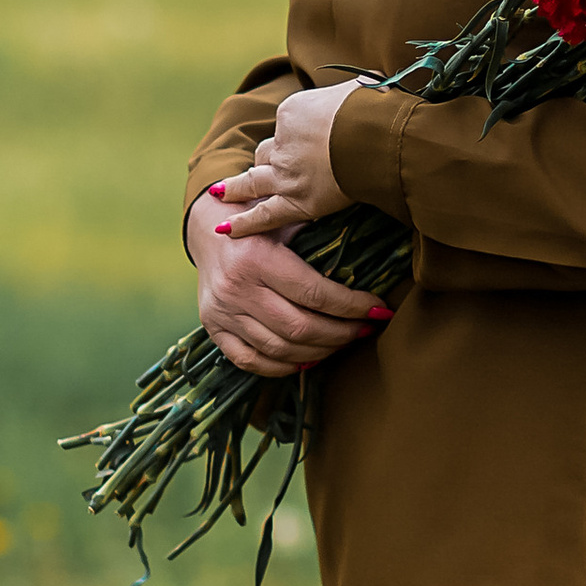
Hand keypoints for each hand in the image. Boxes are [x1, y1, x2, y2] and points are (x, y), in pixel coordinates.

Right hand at [185, 179, 387, 379]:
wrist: (206, 227)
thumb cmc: (256, 220)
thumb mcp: (285, 219)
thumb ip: (319, 237)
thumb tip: (371, 262)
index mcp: (257, 258)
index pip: (315, 294)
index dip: (353, 307)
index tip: (379, 309)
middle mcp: (236, 288)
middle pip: (300, 328)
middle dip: (342, 333)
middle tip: (364, 329)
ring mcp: (222, 313)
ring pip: (280, 349)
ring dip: (319, 352)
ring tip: (342, 342)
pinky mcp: (213, 329)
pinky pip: (250, 361)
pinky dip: (283, 366)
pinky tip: (307, 357)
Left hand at [213, 79, 360, 237]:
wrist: (374, 134)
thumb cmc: (374, 109)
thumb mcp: (360, 87)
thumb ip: (355, 90)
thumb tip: (370, 84)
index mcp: (292, 112)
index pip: (285, 127)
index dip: (294, 136)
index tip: (308, 140)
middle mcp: (282, 142)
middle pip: (265, 153)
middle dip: (264, 161)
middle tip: (260, 167)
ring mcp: (286, 172)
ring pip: (253, 182)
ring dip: (237, 188)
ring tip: (222, 193)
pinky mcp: (296, 200)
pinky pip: (264, 215)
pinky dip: (243, 223)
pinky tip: (225, 229)